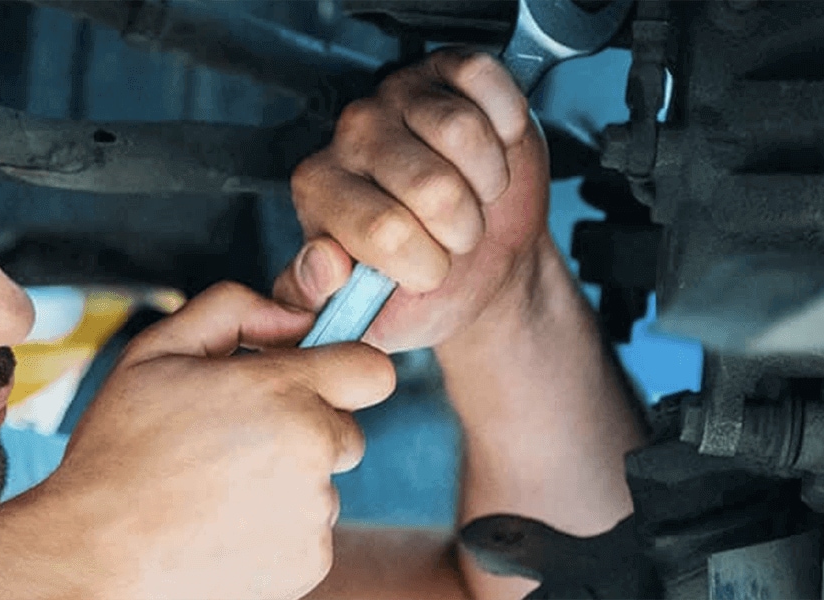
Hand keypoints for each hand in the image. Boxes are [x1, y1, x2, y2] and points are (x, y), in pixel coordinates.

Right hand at [47, 282, 395, 599]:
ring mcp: (313, 512)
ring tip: (215, 491)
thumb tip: (293, 318)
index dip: (342, 371)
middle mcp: (309, 451)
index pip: (371, 370)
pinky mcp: (309, 562)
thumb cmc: (117, 452)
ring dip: (285, 483)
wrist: (94, 553)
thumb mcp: (153, 353)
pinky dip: (275, 529)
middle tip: (235, 443)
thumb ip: (230, 310)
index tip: (308, 384)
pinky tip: (221, 525)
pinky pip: (309, 533)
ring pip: (322, 485)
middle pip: (346, 432)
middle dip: (304, 430)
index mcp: (279, 392)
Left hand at [274, 48, 552, 351]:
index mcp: (318, 191)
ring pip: (463, 133)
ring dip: (489, 181)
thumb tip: (323, 264)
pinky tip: (492, 150)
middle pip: (434, 187)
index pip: (385, 232)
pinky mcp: (444, 70)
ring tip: (474, 196)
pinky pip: (485, 82)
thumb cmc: (417, 286)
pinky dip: (506, 126)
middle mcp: (349, 136)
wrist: (475, 260)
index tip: (424, 271)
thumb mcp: (362, 313)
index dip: (427, 265)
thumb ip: (318, 300)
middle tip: (453, 235)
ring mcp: (396, 95)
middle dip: (462, 228)